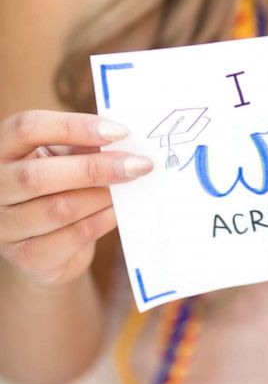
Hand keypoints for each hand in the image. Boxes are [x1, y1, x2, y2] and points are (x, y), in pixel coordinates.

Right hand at [0, 109, 151, 288]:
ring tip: (132, 184)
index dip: (73, 126)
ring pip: (58, 209)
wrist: (46, 243)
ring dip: (103, 195)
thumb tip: (124, 139)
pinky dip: (104, 218)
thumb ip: (83, 144)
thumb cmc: (58, 182)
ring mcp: (5, 226)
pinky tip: (120, 208)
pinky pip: (73, 236)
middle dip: (94, 168)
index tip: (119, 131)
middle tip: (138, 164)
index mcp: (2, 148)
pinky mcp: (26, 257)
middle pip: (38, 176)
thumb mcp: (63, 155)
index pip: (28, 128)